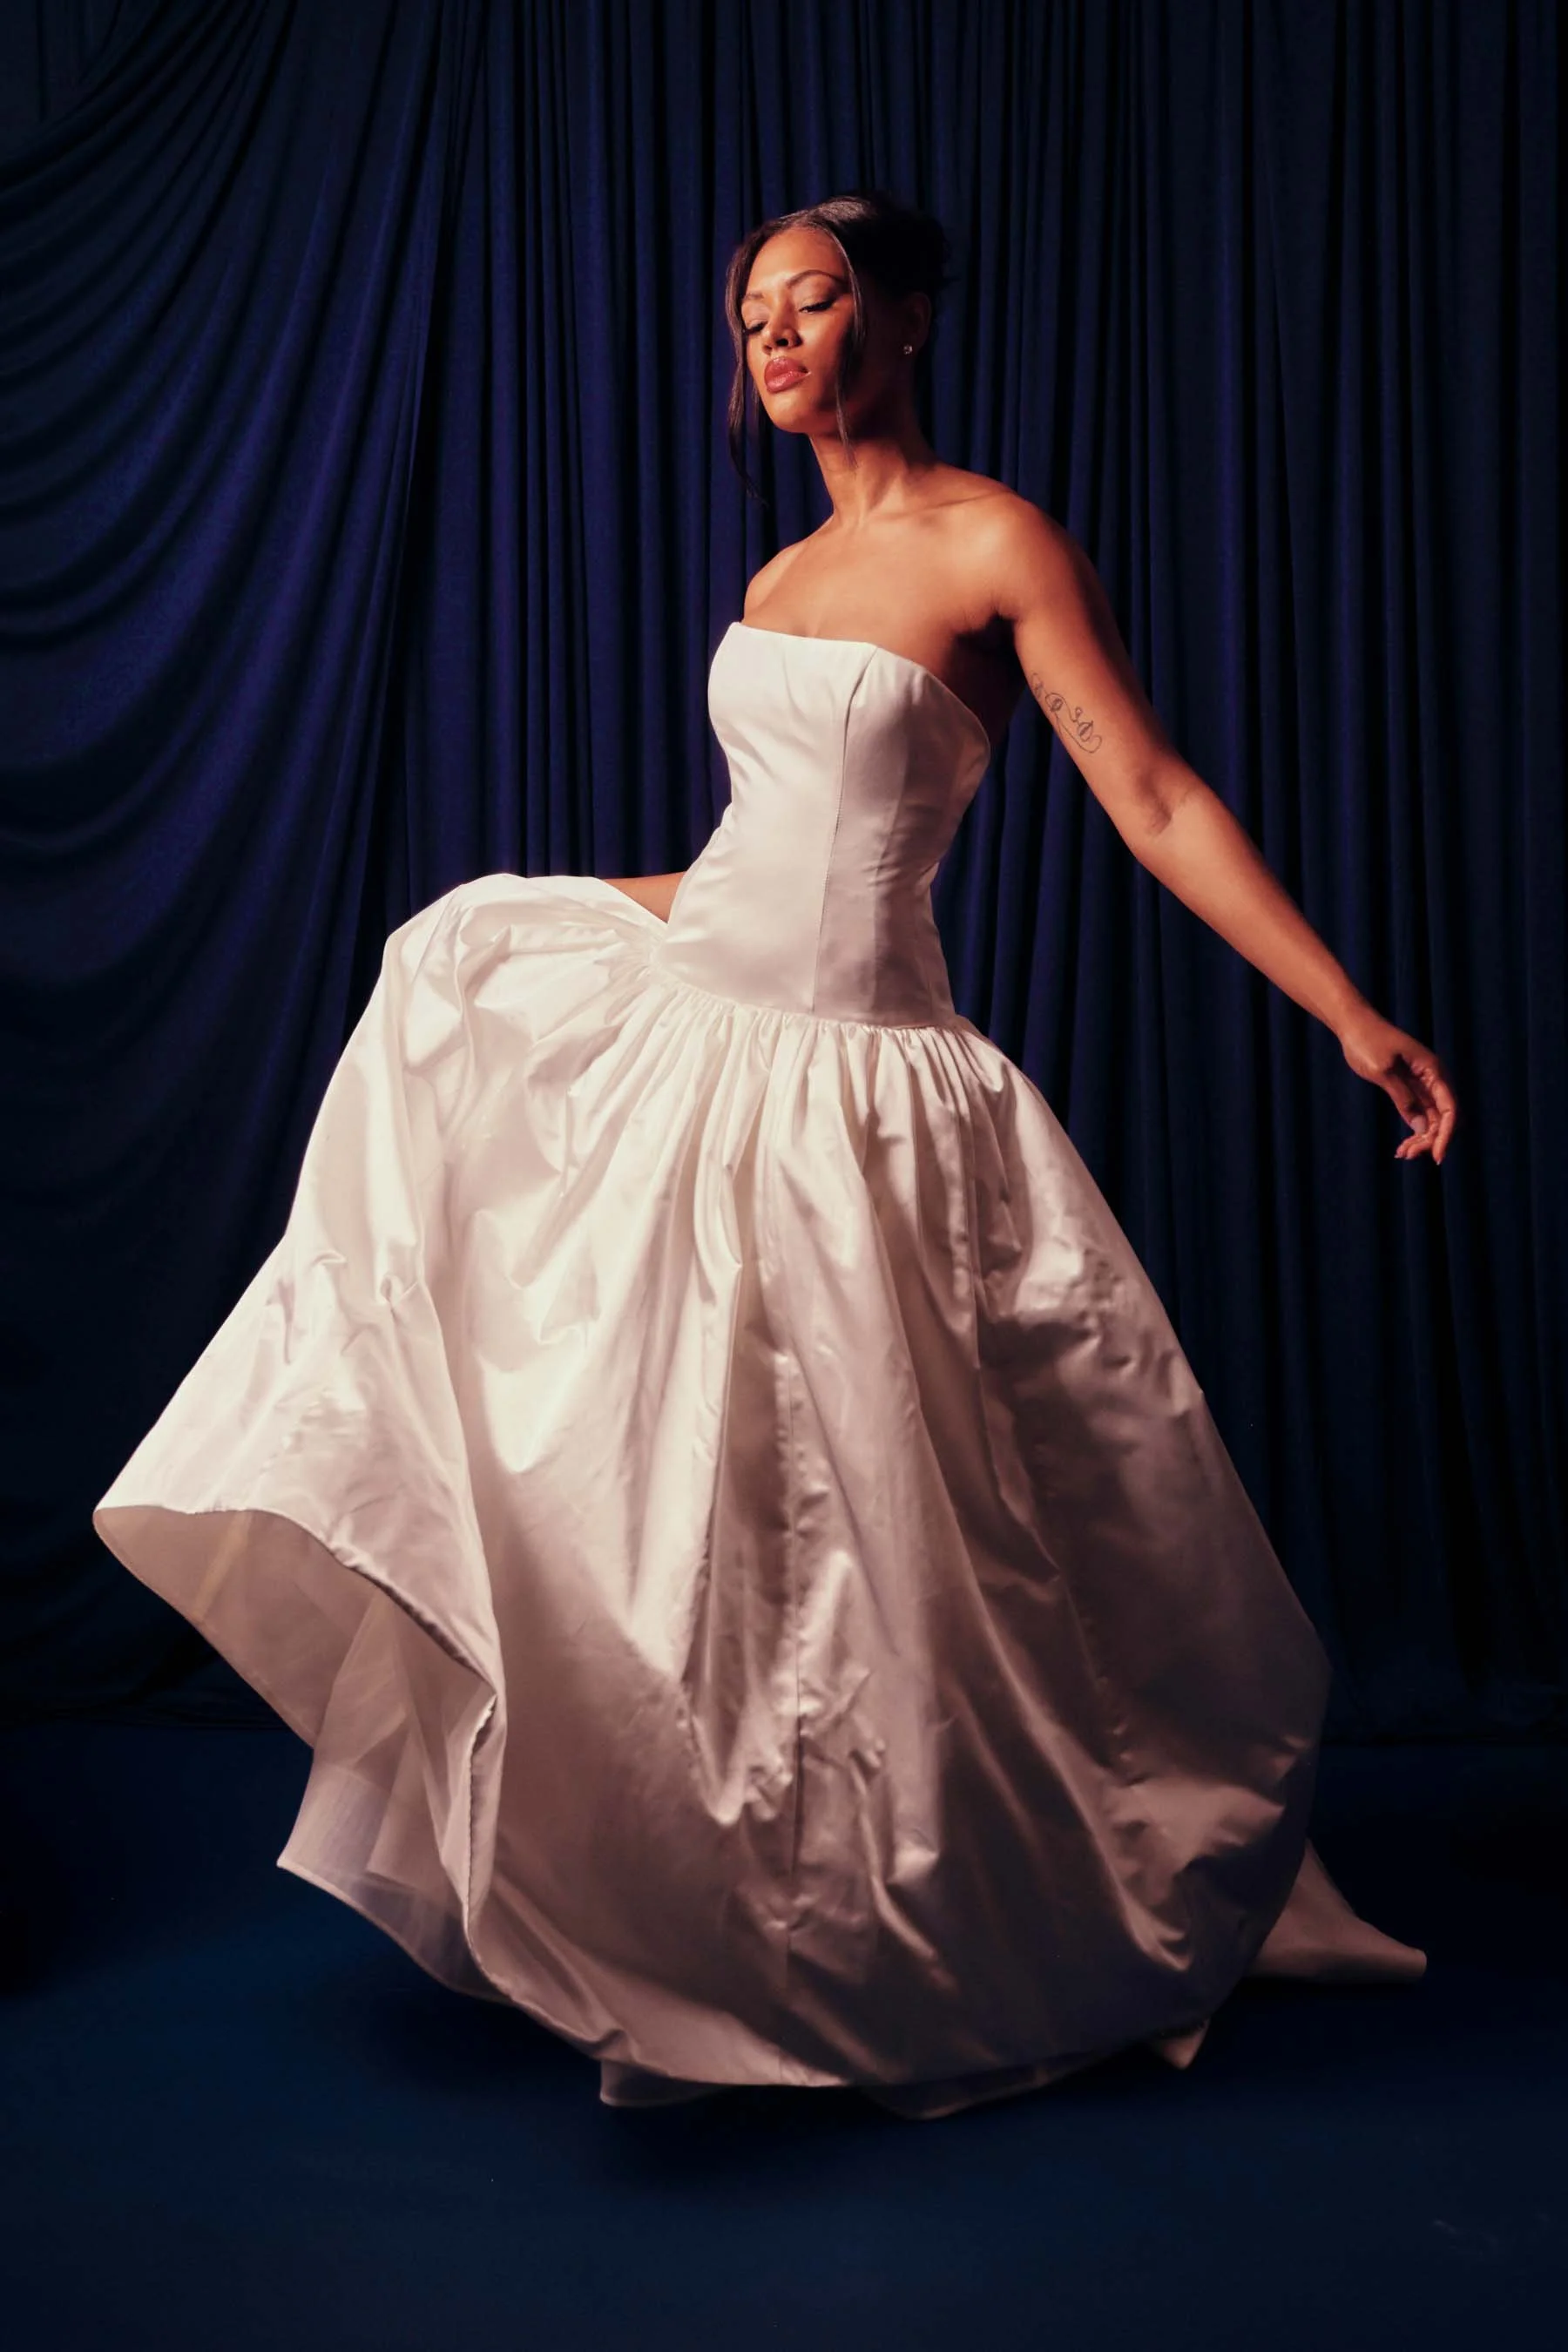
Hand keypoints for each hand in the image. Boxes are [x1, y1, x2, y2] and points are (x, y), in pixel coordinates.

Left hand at [1335, 1005, 1458, 1164]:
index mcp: (1432, 1071)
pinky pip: (1420, 1114)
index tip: (1436, 1157)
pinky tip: (1402, 1146)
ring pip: (1432, 1119)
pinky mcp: (1410, 1088)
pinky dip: (1415, 1130)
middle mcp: (1433, 1079)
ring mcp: (1423, 1084)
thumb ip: (1403, 1097)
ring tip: (1401, 1153)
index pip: (1450, 1108)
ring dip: (1422, 1139)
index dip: (1446, 1134)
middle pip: (1444, 1117)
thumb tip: (1422, 1125)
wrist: (1355, 1026)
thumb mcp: (1383, 1071)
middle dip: (1431, 1139)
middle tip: (1406, 1155)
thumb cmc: (1368, 1043)